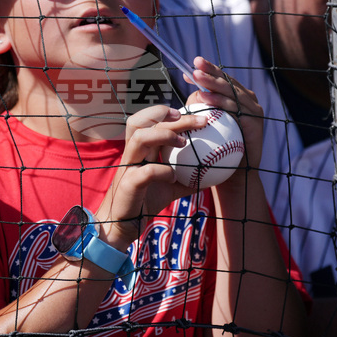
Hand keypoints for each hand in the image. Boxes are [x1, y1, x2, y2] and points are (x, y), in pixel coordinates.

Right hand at [95, 105, 206, 248]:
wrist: (122, 225)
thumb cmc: (145, 202)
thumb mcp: (170, 188)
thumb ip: (188, 178)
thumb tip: (214, 173)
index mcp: (138, 150)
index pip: (145, 121)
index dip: (162, 112)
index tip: (186, 112)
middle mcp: (131, 154)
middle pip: (145, 123)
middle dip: (170, 116)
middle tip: (199, 120)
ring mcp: (128, 167)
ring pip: (139, 138)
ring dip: (163, 135)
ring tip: (184, 141)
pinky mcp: (128, 184)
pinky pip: (146, 171)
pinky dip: (163, 171)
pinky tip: (175, 178)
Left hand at [185, 57, 263, 170]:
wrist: (234, 175)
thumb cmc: (217, 151)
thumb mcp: (206, 126)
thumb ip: (202, 109)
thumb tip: (191, 92)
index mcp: (238, 99)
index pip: (221, 80)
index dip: (207, 72)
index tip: (189, 69)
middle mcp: (248, 100)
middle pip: (227, 81)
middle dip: (210, 71)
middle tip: (195, 64)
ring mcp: (253, 109)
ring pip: (231, 91)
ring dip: (212, 82)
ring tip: (196, 77)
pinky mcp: (254, 120)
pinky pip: (234, 108)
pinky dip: (219, 101)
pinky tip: (204, 97)